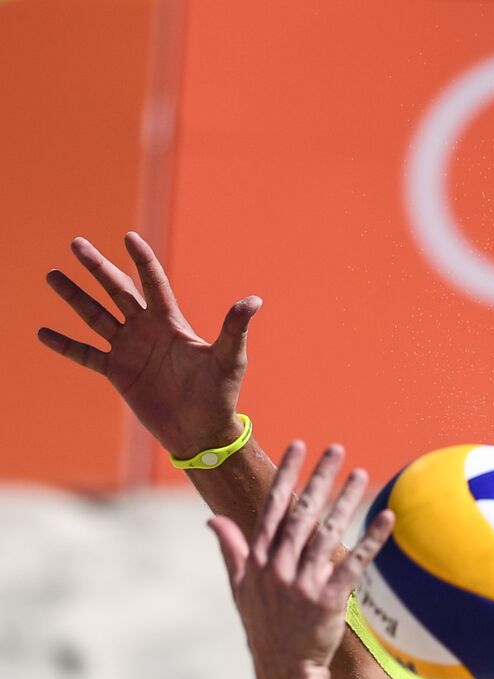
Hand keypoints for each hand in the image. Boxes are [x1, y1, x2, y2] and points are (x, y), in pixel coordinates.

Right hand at [37, 232, 260, 457]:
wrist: (201, 431)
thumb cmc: (220, 395)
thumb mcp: (229, 359)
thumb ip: (234, 329)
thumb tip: (254, 300)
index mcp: (172, 323)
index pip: (153, 284)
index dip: (142, 261)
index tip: (129, 237)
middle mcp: (147, 331)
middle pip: (117, 291)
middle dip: (98, 268)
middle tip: (76, 243)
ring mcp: (130, 351)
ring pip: (96, 316)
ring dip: (74, 296)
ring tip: (52, 274)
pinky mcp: (117, 373)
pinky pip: (86, 354)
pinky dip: (65, 344)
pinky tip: (43, 332)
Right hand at [208, 441, 393, 678]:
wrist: (283, 669)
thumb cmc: (263, 627)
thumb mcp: (239, 588)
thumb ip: (231, 550)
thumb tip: (212, 520)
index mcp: (259, 560)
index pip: (273, 508)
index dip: (287, 475)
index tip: (299, 446)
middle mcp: (279, 567)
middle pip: (302, 513)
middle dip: (319, 478)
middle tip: (336, 448)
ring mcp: (303, 583)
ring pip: (328, 532)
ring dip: (346, 500)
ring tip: (361, 474)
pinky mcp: (328, 599)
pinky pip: (353, 563)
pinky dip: (370, 540)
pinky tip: (386, 520)